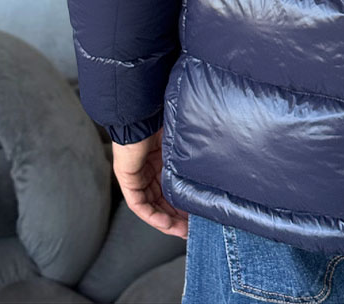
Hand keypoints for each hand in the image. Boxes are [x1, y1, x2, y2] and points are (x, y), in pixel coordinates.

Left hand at [111, 124, 188, 238]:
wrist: (143, 113)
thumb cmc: (163, 119)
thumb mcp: (181, 143)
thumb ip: (190, 156)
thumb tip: (216, 162)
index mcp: (160, 160)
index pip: (171, 188)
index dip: (183, 203)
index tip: (198, 213)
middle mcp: (148, 171)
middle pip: (162, 201)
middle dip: (177, 217)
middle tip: (193, 228)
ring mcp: (137, 177)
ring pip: (152, 207)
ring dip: (167, 221)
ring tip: (182, 231)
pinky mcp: (128, 180)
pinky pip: (140, 205)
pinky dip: (153, 216)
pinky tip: (166, 223)